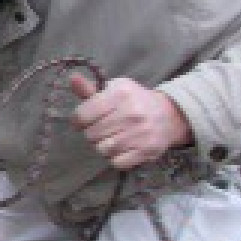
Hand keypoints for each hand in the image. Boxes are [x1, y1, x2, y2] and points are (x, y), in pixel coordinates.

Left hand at [70, 74, 191, 169]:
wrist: (168, 115)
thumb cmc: (133, 101)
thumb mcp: (113, 90)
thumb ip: (89, 89)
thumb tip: (72, 78)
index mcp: (120, 94)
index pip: (83, 115)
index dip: (78, 121)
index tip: (83, 121)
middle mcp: (132, 113)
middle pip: (92, 134)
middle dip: (92, 133)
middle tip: (101, 130)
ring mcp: (141, 133)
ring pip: (103, 149)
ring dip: (103, 146)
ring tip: (111, 138)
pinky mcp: (148, 150)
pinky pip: (117, 162)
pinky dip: (115, 158)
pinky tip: (122, 148)